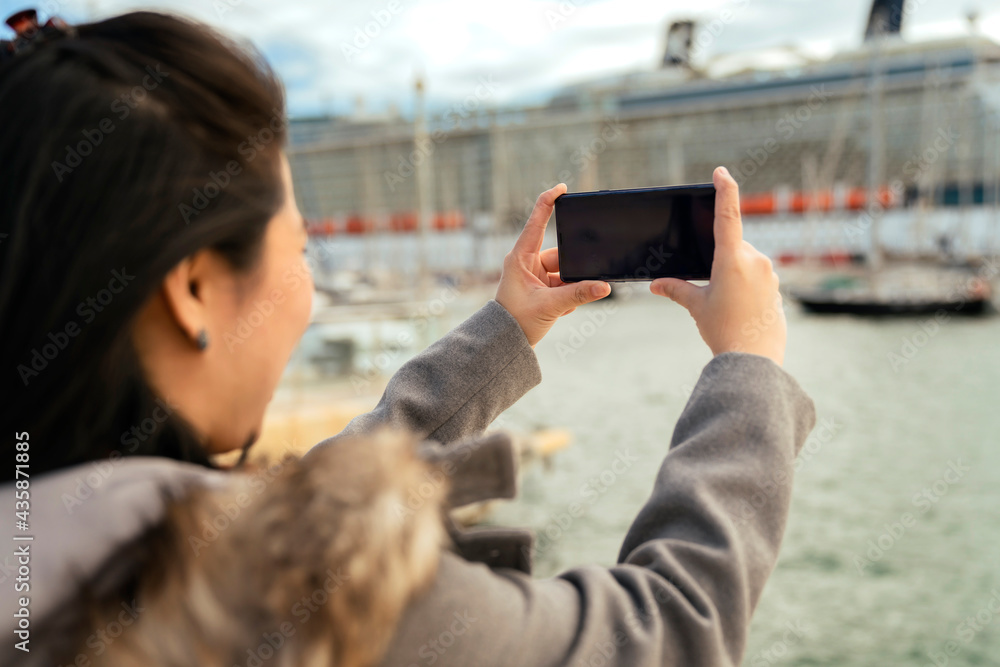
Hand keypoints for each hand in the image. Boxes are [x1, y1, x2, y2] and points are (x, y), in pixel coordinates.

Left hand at [496, 183, 611, 346]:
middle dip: (573, 271)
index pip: (536, 222)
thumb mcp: (550, 306)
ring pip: (566, 273)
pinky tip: (560, 311)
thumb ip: (578, 295)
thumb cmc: (516, 321)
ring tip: (566, 305)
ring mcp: (536, 276)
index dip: (549, 202)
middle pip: (561, 254)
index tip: (563, 188)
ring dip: (571, 289)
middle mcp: (528, 263)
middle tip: (575, 285)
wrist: (505, 343)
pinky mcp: (543, 290)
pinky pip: (565, 287)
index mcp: (521, 257)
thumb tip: (604, 286)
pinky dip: (569, 299)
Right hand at [650, 167, 785, 365]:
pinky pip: (757, 275)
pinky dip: (745, 285)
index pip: (728, 214)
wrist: (755, 358)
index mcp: (732, 259)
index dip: (725, 189)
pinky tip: (739, 309)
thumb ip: (676, 289)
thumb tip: (656, 284)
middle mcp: (755, 260)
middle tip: (712, 290)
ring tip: (726, 305)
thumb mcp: (697, 307)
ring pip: (745, 260)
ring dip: (733, 273)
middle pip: (733, 245)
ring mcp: (769, 272)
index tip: (720, 172)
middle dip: (720, 259)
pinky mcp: (776, 285)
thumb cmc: (724, 331)